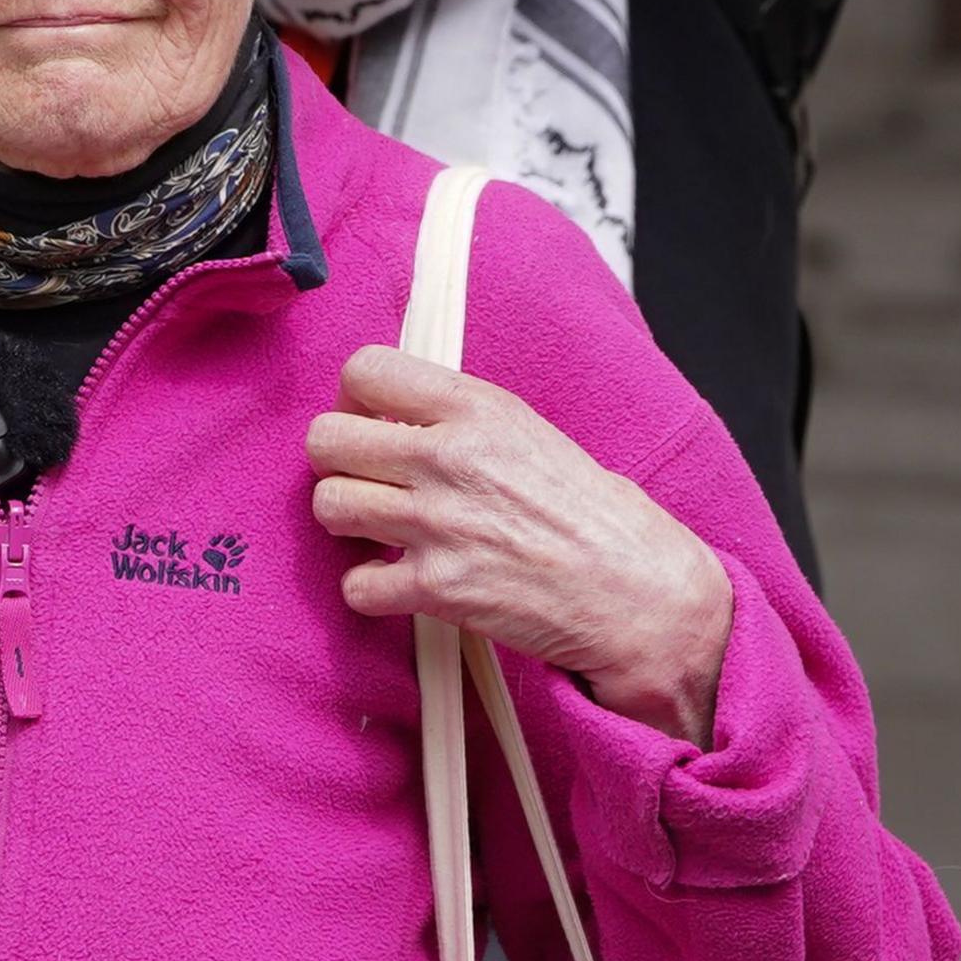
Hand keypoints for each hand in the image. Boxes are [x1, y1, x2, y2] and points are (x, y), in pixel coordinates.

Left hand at [309, 346, 730, 746]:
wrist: (635, 591)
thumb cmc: (590, 512)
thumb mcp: (526, 431)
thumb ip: (457, 418)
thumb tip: (392, 416)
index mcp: (474, 406)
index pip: (364, 369)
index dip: (355, 400)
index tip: (372, 424)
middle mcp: (448, 457)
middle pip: (325, 439)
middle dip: (338, 463)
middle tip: (368, 481)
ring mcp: (438, 524)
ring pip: (328, 506)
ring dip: (347, 523)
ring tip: (381, 531)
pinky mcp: (437, 589)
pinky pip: (355, 586)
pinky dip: (369, 591)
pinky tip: (400, 584)